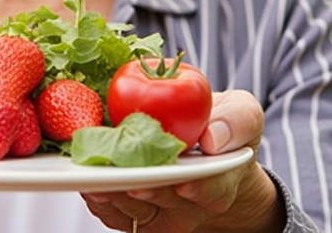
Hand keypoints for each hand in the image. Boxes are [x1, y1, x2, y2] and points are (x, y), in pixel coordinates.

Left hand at [81, 90, 284, 232]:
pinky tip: (88, 181)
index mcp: (222, 181)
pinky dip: (100, 200)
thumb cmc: (222, 127)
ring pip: (135, 210)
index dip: (197, 187)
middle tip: (124, 175)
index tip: (183, 181)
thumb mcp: (242, 114)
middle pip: (165, 201)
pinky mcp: (134, 216)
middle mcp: (191, 205)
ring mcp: (162, 213)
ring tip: (95, 176)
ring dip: (114, 194)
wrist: (204, 149)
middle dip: (144, 188)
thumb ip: (237, 120)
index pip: (211, 189)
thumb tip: (213, 139)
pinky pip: (114, 214)